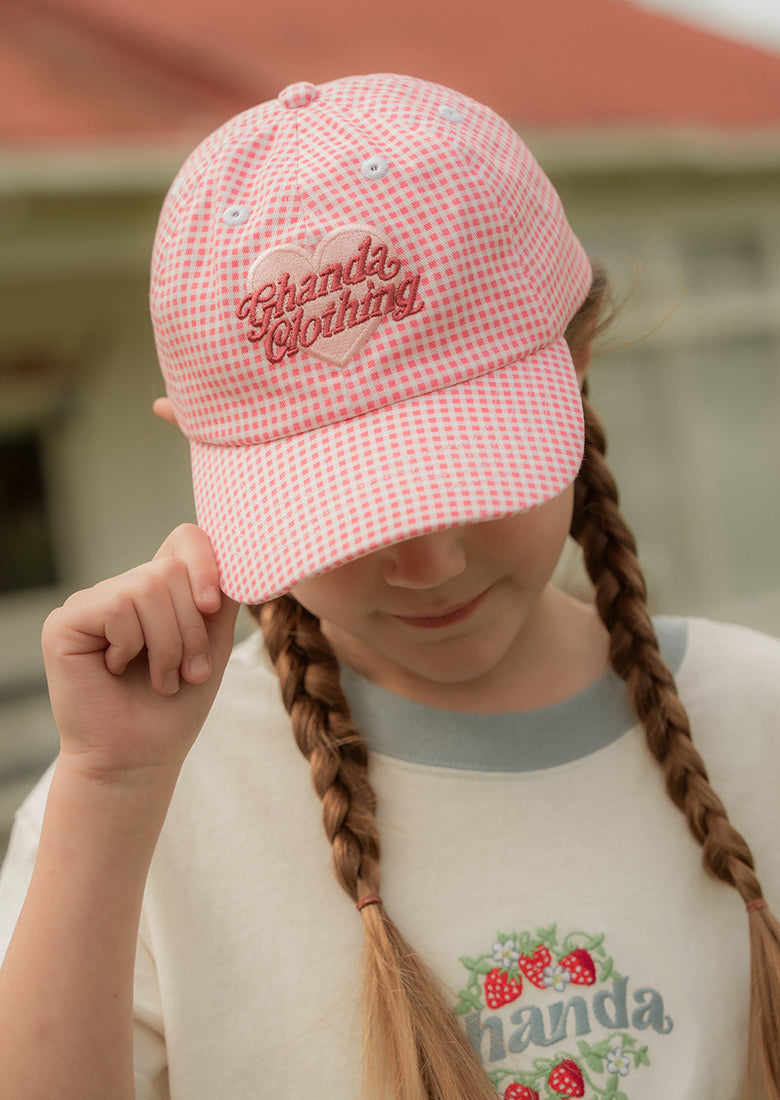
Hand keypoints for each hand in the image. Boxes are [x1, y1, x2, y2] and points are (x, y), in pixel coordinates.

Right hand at [42, 524, 239, 785]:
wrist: (141, 758)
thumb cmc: (176, 707)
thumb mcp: (213, 645)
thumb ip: (222, 598)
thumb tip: (239, 556)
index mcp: (158, 590)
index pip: (185, 538)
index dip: (207, 563)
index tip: (213, 605)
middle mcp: (122, 588)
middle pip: (171, 570)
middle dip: (191, 629)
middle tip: (186, 672)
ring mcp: (91, 602)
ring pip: (148, 588)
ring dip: (167, 645)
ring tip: (161, 679)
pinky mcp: (64, 622)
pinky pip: (117, 606)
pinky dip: (132, 646)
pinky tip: (118, 670)